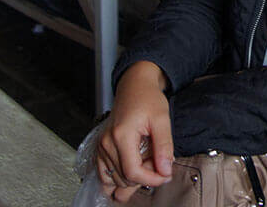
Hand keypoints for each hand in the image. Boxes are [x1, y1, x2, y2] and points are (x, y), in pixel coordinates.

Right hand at [96, 62, 173, 202]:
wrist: (134, 86)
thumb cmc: (148, 99)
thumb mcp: (162, 119)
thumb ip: (164, 147)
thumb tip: (165, 171)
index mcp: (121, 135)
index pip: (133, 172)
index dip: (151, 179)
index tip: (166, 175)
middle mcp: (106, 143)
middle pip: (124, 178)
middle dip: (145, 177)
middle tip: (159, 162)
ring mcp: (101, 147)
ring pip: (115, 179)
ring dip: (133, 178)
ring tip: (147, 162)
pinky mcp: (100, 149)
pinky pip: (104, 175)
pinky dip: (118, 179)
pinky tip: (132, 172)